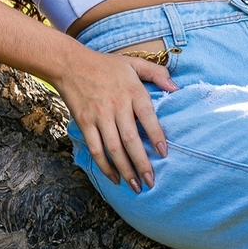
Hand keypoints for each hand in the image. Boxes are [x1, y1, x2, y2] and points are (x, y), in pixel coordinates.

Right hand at [53, 46, 174, 191]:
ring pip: (113, 148)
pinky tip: (115, 178)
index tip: (164, 153)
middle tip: (151, 181)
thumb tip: (176, 88)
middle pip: (130, 139)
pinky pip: (96, 149)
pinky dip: (105, 166)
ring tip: (136, 186)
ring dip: (125, 170)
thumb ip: (157, 73)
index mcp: (132, 91)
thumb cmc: (106, 65)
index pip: (147, 116)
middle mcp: (116, 105)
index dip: (156, 136)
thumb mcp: (134, 62)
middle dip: (141, 163)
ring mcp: (99, 116)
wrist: (70, 64)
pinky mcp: (85, 123)